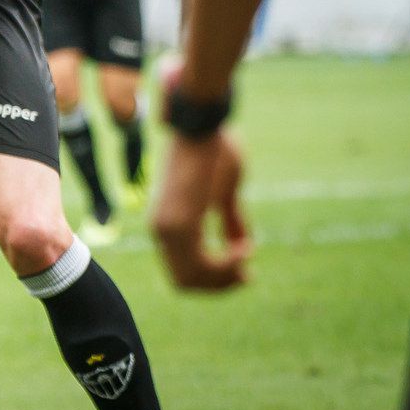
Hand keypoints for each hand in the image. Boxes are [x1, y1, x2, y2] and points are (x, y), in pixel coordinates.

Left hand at [151, 120, 251, 291]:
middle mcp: (161, 229)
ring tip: (247, 257)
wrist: (201, 124)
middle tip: (248, 276)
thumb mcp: (225, 192)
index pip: (182, 271)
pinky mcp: (181, 222)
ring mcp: (168, 228)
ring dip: (227, 277)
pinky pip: (203, 265)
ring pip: (195, 279)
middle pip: (187, 282)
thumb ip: (230, 219)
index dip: (214, 280)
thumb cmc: (214, 150)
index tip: (243, 273)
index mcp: (166, 221)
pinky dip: (228, 266)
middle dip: (221, 285)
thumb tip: (242, 244)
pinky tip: (244, 250)